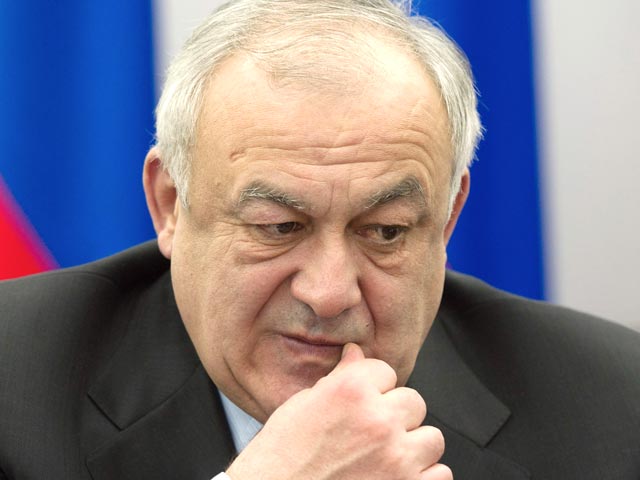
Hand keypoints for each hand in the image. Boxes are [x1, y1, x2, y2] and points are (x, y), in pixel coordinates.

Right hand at [226, 343, 450, 479]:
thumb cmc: (281, 457)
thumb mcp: (302, 405)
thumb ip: (339, 378)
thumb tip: (356, 354)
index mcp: (351, 391)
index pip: (386, 371)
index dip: (374, 387)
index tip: (363, 402)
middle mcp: (379, 420)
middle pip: (414, 402)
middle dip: (396, 414)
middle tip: (373, 432)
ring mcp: (397, 458)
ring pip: (432, 438)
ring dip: (413, 446)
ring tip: (386, 457)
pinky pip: (440, 474)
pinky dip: (423, 476)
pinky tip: (397, 477)